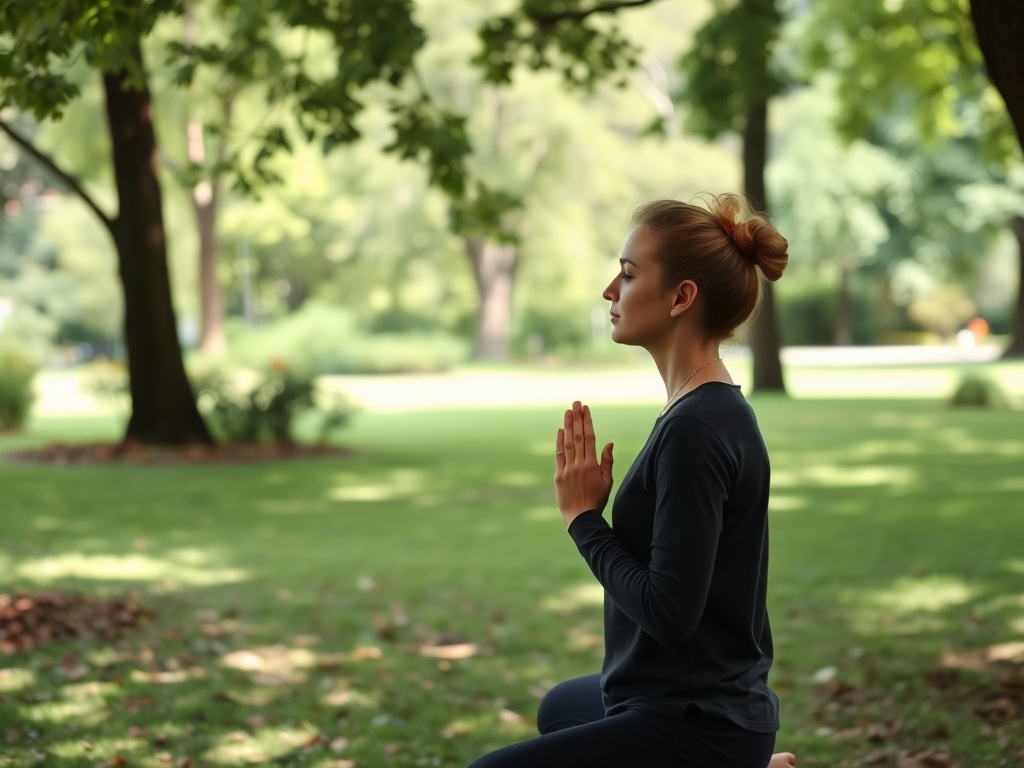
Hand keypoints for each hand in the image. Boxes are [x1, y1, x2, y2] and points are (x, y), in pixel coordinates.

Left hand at [554, 401, 613, 526]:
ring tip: (567, 411)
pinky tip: (560, 430)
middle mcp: (579, 464)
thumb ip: (607, 462)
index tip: (586, 409)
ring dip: (567, 426)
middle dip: (577, 418)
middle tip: (576, 403)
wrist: (581, 517)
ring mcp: (568, 469)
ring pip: (567, 443)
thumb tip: (610, 443)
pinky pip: (558, 455)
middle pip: (578, 436)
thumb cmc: (597, 499)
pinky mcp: (558, 475)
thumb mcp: (607, 482)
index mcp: (592, 465)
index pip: (589, 438)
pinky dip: (559, 442)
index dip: (587, 422)